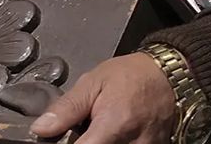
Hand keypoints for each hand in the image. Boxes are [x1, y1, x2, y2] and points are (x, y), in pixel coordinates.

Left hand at [30, 52, 176, 142]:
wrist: (170, 74)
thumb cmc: (131, 75)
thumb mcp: (93, 82)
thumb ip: (66, 109)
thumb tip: (40, 130)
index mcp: (114, 124)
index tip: (65, 139)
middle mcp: (133, 143)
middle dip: (87, 142)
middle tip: (88, 128)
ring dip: (102, 142)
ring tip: (102, 129)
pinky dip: (118, 143)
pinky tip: (115, 134)